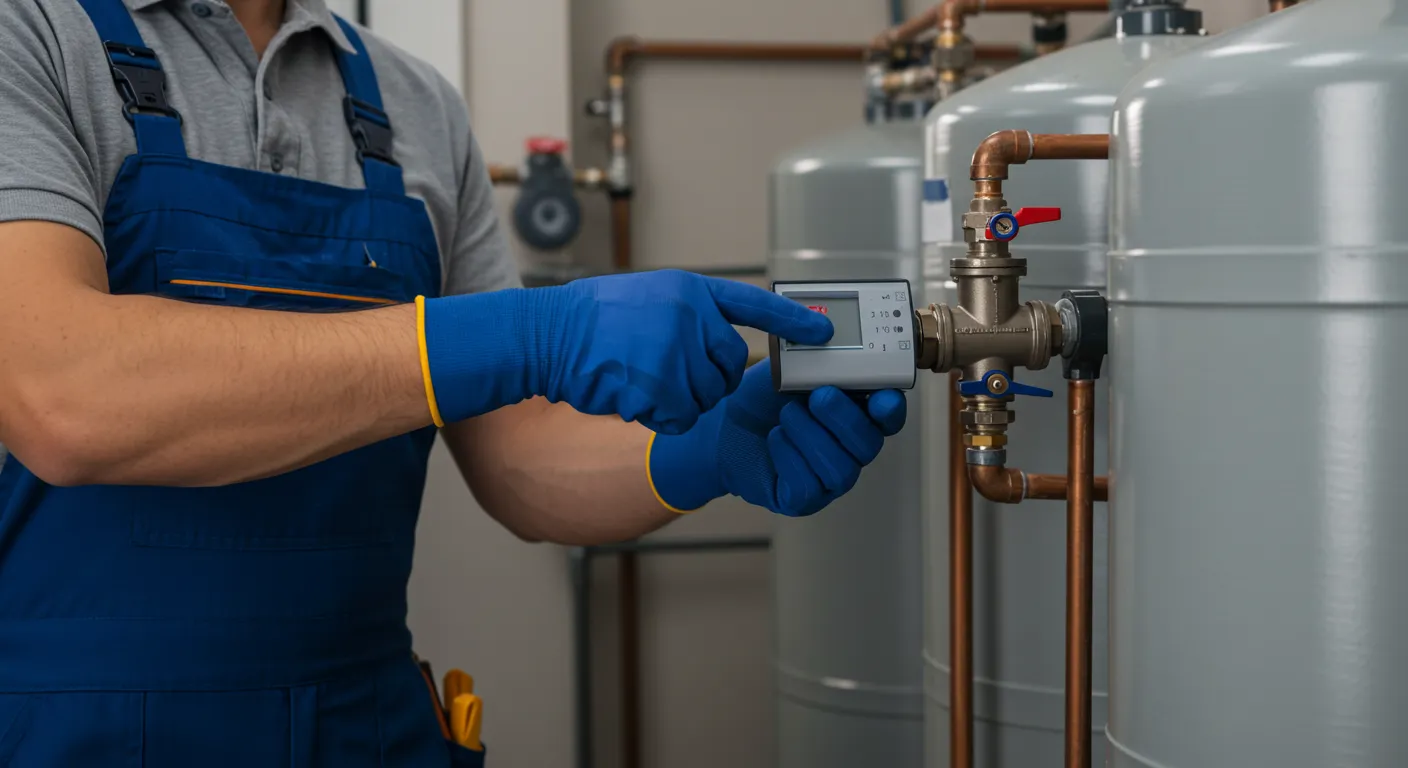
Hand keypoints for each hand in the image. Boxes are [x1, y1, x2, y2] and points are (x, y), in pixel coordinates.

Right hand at [418, 271, 832, 429]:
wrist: (545, 337)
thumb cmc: (589, 320)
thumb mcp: (646, 298)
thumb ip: (686, 314)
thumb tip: (720, 341)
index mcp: (689, 290)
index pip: (754, 305)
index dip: (791, 320)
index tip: (823, 331)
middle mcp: (690, 317)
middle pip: (727, 366)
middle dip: (700, 378)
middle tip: (656, 367)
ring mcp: (676, 352)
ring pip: (703, 396)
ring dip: (674, 399)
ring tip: (635, 376)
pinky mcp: (660, 387)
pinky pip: (678, 417)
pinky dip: (656, 416)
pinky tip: (628, 395)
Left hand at [648, 363, 906, 516]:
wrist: (721, 425)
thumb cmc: (764, 397)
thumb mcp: (790, 368)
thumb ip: (817, 358)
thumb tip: (832, 337)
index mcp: (856, 414)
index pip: (889, 417)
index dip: (890, 409)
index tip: (881, 397)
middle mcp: (849, 449)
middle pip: (868, 444)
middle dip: (845, 419)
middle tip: (819, 396)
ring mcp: (829, 478)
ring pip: (840, 469)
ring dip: (812, 437)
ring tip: (786, 415)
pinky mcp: (803, 498)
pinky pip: (809, 486)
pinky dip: (790, 457)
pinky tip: (775, 438)